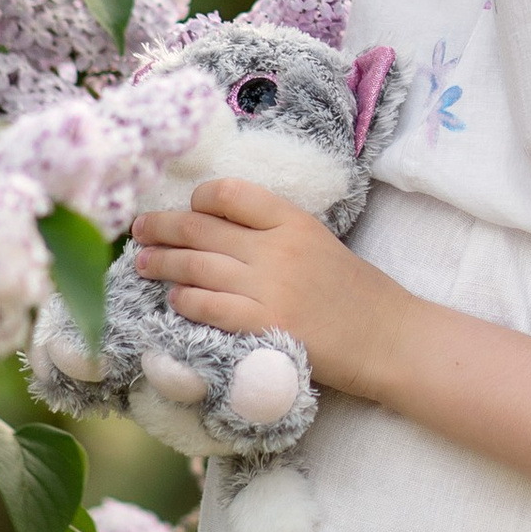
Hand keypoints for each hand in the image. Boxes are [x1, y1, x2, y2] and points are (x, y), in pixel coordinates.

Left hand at [131, 180, 405, 397]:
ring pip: (197, 266)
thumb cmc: (357, 295)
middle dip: (162, 227)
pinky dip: (186, 300)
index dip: (199, 198)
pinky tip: (175, 300)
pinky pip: (209, 306)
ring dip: (162, 264)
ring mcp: (270, 287)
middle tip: (140, 230)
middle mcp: (278, 248)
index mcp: (294, 221)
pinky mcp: (265, 325)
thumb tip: (220, 232)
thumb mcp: (322, 244)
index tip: (187, 208)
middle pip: (202, 228)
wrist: (390, 339)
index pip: (232, 192)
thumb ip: (276, 234)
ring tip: (143, 263)